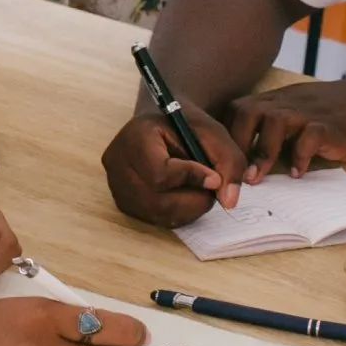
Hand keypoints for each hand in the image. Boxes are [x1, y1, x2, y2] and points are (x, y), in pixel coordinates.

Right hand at [101, 108, 245, 227]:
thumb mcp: (214, 134)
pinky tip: (186, 197)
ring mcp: (116, 184)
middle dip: (193, 200)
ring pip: (157, 213)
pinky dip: (177, 214)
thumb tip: (228, 201)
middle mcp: (117, 161)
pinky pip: (153, 218)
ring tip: (201, 192)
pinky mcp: (123, 201)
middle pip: (157, 200)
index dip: (192, 179)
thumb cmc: (189, 127)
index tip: (214, 177)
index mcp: (135, 136)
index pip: (160, 173)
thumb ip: (229, 162)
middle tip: (212, 190)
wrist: (165, 126)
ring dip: (187, 209)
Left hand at [227, 80, 345, 180]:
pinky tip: (298, 174)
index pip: (238, 108)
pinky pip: (310, 136)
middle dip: (235, 142)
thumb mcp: (303, 113)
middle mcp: (290, 103)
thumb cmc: (340, 115)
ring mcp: (311, 113)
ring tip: (256, 179)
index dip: (225, 133)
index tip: (221, 160)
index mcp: (279, 100)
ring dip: (261, 151)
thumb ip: (279, 129)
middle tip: (233, 174)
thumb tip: (250, 160)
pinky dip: (300, 155)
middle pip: (248, 111)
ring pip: (274, 120)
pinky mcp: (332, 127)